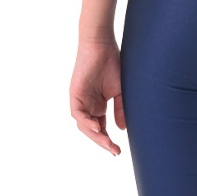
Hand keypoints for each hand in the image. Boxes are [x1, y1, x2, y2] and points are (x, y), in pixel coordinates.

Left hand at [70, 38, 125, 155]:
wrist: (102, 45)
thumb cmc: (113, 64)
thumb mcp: (120, 91)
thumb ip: (120, 109)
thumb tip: (121, 129)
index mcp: (98, 105)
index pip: (102, 128)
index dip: (109, 140)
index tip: (118, 151)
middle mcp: (88, 105)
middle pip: (93, 130)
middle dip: (103, 142)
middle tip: (114, 151)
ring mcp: (81, 100)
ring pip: (84, 125)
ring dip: (95, 136)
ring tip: (107, 143)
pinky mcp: (75, 94)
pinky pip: (78, 114)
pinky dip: (86, 122)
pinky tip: (97, 127)